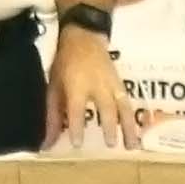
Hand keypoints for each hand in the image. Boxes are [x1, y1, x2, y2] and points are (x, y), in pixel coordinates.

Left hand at [47, 32, 129, 148]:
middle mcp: (97, 85)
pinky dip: (133, 119)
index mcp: (77, 85)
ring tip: (132, 146)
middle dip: (109, 126)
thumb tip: (48, 143)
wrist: (84, 37)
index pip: (77, 109)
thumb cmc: (65, 64)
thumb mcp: (54, 88)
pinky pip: (128, 103)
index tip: (77, 144)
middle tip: (110, 145)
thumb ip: (53, 116)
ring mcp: (112, 84)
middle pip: (105, 107)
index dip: (77, 127)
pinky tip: (136, 133)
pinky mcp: (121, 84)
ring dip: (129, 127)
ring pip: (123, 107)